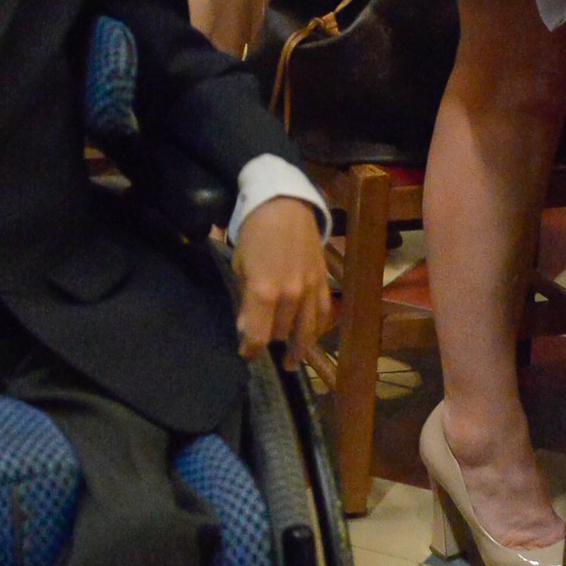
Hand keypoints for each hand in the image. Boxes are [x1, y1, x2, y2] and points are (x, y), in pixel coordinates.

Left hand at [233, 197, 332, 365]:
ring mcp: (311, 290)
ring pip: (307, 330)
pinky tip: (311, 337)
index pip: (258, 336)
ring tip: (292, 362)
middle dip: (270, 341)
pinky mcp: (324, 282)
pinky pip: (323, 314)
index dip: (250, 350)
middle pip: (281, 334)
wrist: (285, 204)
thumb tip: (246, 329)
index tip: (245, 353)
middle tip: (262, 344)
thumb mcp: (241, 265)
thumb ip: (246, 300)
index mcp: (265, 291)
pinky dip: (317, 329)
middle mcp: (291, 296)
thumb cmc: (255, 232)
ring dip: (298, 348)